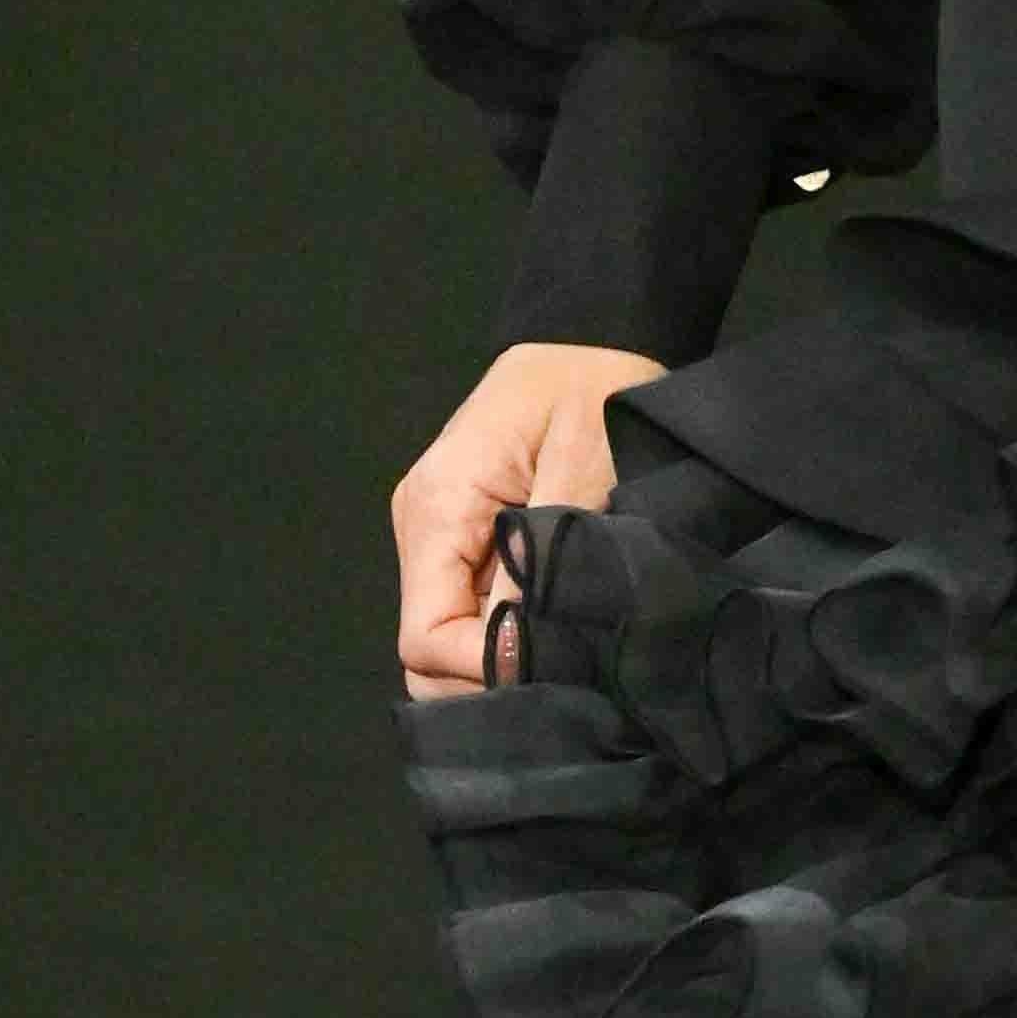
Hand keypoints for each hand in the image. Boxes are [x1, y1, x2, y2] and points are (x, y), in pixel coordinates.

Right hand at [392, 337, 661, 692]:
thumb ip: (544, 562)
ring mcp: (440, 539)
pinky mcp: (467, 542)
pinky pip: (471, 613)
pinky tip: (560, 629)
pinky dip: (511, 636)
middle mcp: (422, 530)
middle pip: (426, 653)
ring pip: (449, 642)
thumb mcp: (581, 469)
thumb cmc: (594, 389)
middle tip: (569, 675)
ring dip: (504, 660)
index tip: (554, 670)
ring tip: (571, 652)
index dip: (483, 670)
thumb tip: (521, 650)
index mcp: (437, 509)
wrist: (593, 340)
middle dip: (490, 678)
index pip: (424, 638)